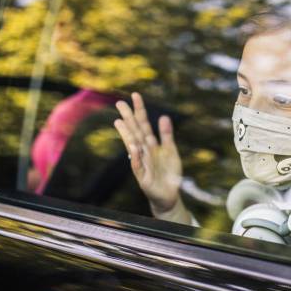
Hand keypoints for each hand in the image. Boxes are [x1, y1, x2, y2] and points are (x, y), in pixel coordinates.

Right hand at [114, 92, 181, 212]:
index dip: (140, 110)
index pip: (144, 124)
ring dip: (127, 134)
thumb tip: (164, 116)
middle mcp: (144, 151)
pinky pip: (138, 165)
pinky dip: (136, 156)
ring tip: (121, 122)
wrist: (169, 195)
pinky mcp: (143, 176)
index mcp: (150, 144)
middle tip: (120, 103)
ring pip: (133, 146)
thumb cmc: (168, 172)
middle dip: (129, 118)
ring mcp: (142, 163)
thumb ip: (167, 135)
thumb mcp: (170, 151)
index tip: (135, 95)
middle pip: (135, 132)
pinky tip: (133, 146)